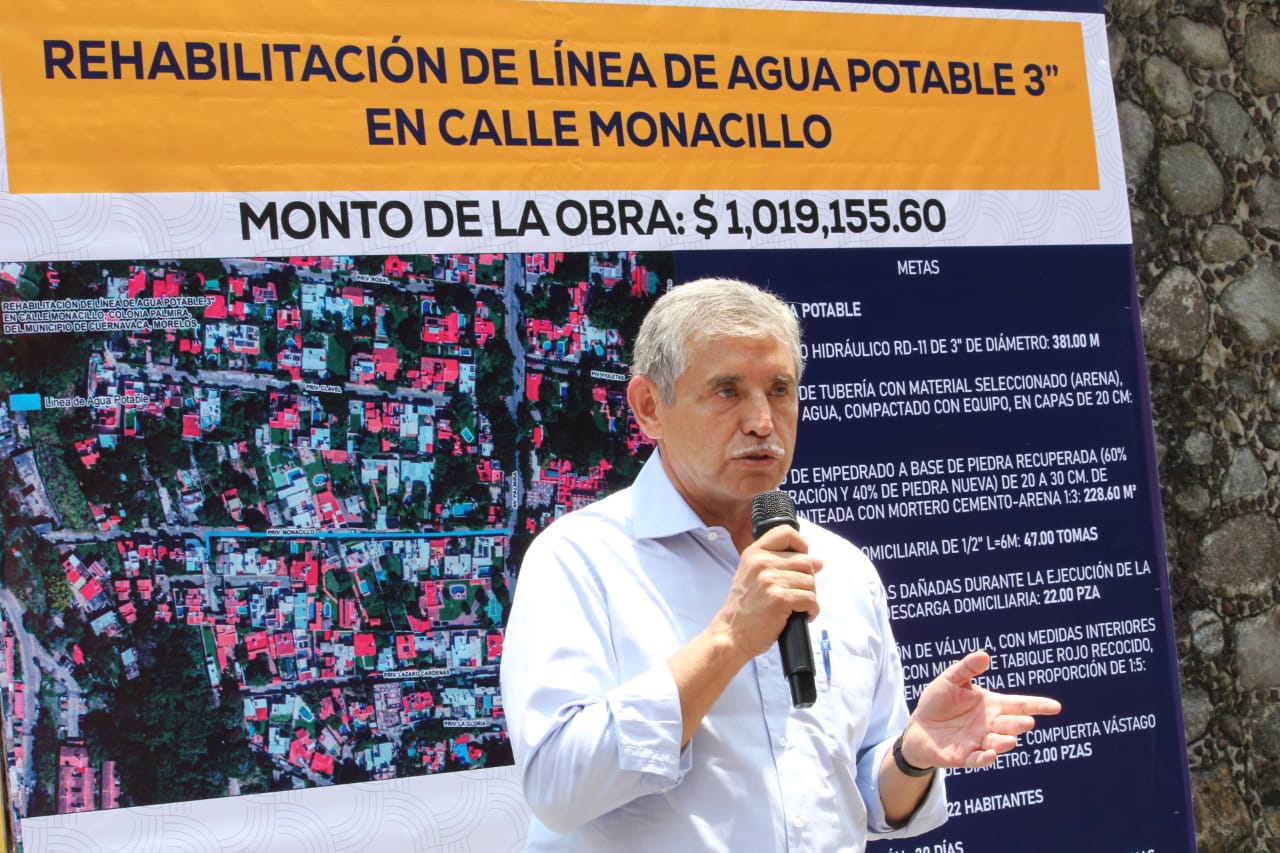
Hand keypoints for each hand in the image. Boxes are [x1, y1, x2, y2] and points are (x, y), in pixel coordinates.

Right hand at [711, 525, 822, 659]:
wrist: (731, 634)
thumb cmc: (744, 608)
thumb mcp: (755, 576)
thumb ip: (782, 564)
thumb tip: (819, 561)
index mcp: (754, 553)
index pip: (787, 532)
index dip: (801, 545)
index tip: (801, 560)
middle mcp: (761, 562)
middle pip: (806, 561)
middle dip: (806, 580)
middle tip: (795, 594)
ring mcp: (770, 580)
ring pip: (810, 582)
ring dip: (809, 597)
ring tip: (796, 606)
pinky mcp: (779, 599)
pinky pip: (811, 599)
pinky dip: (811, 610)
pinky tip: (801, 615)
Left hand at [902, 650, 1060, 769]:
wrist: (918, 727)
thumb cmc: (938, 701)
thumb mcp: (950, 680)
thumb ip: (966, 668)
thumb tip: (984, 655)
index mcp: (992, 705)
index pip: (1019, 704)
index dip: (1038, 706)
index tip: (1056, 707)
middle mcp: (990, 724)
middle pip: (1012, 724)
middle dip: (1020, 723)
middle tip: (1026, 722)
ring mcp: (980, 741)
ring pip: (999, 743)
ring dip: (1005, 742)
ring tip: (1010, 739)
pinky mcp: (966, 756)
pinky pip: (979, 759)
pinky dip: (986, 758)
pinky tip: (989, 754)